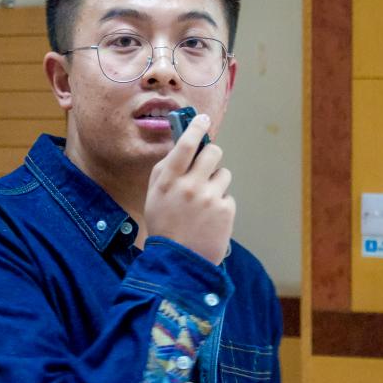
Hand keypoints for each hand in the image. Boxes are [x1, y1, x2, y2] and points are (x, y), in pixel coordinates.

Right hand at [144, 114, 234, 264]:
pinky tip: (210, 218)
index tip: (203, 119)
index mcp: (168, 180)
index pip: (186, 144)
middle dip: (212, 156)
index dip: (196, 127)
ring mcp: (210, 198)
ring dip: (216, 183)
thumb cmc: (164, 225)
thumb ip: (166, 169)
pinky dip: (221, 203)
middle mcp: (189, 185)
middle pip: (213, 152)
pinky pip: (228, 195)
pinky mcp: (226, 210)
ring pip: (224, 174)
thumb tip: (183, 144)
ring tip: (204, 202)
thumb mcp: (154, 195)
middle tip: (207, 166)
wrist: (178, 262)